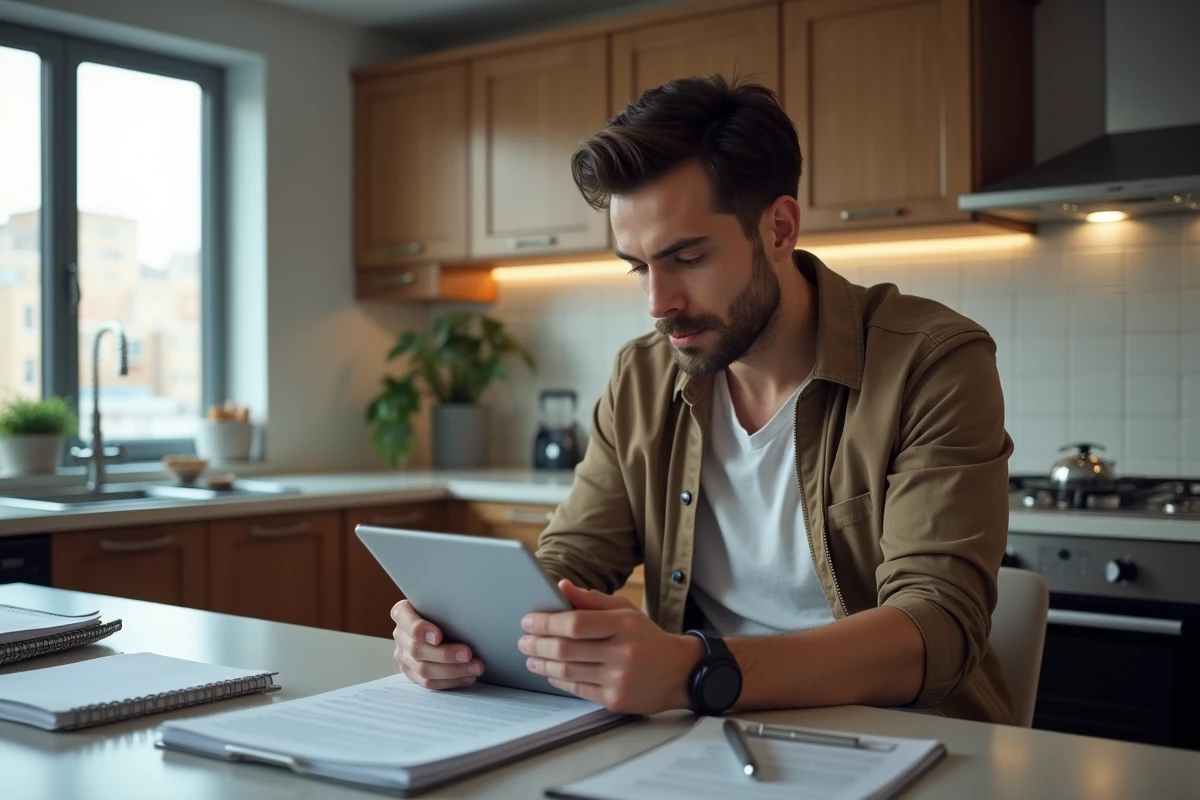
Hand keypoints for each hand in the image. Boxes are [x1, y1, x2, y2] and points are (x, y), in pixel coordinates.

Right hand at [391, 599, 484, 689]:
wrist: (441, 622)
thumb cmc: (445, 609)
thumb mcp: (443, 603)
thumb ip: (446, 607)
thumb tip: (470, 611)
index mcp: (402, 612)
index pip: (404, 619)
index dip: (420, 629)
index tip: (438, 636)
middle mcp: (400, 635)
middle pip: (417, 649)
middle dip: (445, 654)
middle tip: (468, 654)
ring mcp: (404, 656)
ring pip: (424, 669)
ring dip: (453, 671)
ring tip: (476, 667)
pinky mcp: (412, 673)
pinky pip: (429, 683)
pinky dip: (451, 681)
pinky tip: (468, 677)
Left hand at [519, 580, 703, 714]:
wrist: (679, 672)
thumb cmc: (647, 638)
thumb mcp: (625, 611)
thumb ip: (592, 600)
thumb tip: (561, 586)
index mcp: (624, 624)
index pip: (575, 623)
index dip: (546, 622)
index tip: (528, 621)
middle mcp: (623, 652)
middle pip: (566, 649)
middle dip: (537, 644)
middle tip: (523, 640)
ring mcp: (619, 679)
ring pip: (567, 671)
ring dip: (542, 663)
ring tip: (531, 656)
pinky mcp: (615, 700)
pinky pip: (577, 689)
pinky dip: (558, 679)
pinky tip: (550, 671)